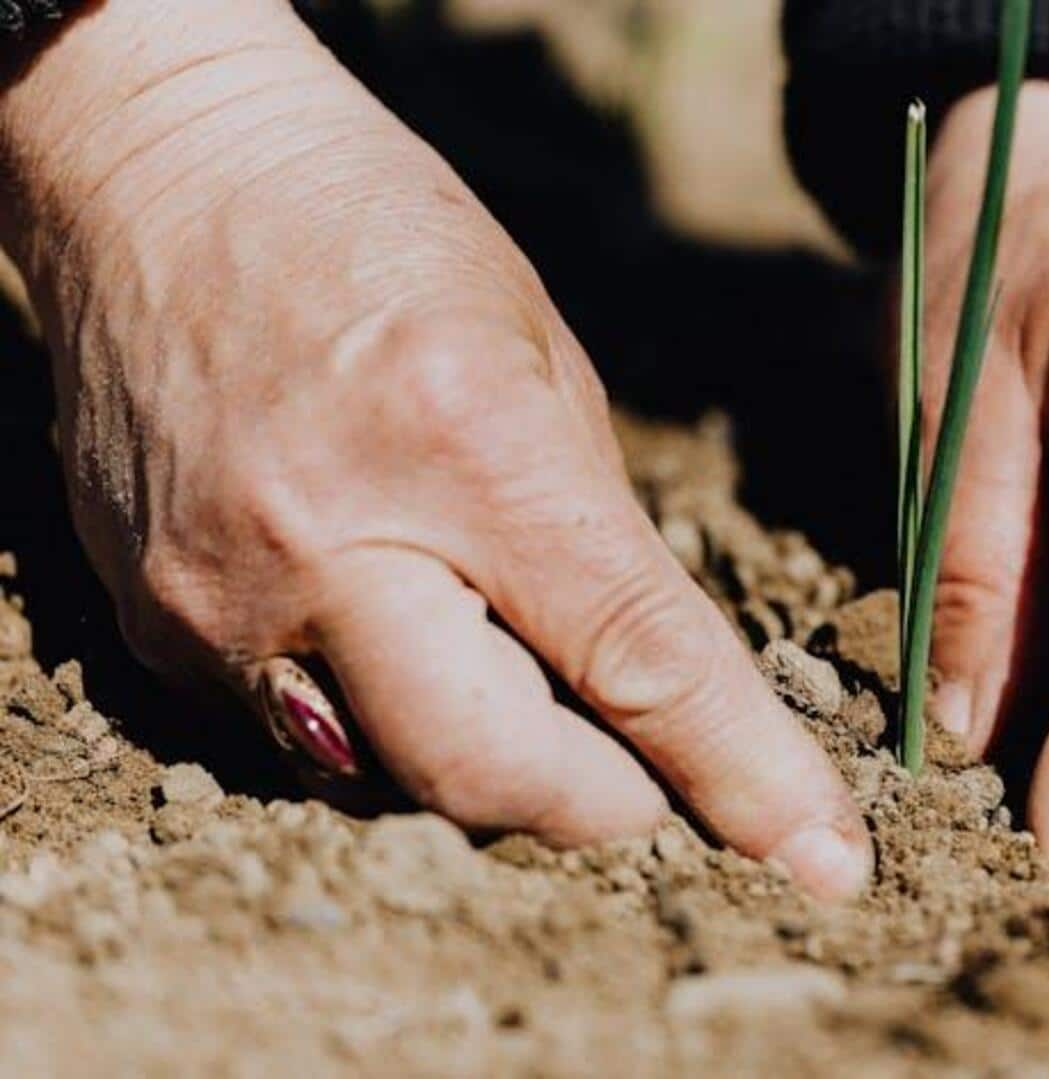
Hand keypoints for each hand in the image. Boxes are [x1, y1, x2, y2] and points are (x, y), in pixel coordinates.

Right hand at [0, 0, 868, 897]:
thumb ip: (601, 543)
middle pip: (497, 778)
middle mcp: (329, 546)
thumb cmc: (383, 240)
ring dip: (494, 766)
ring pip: (397, 785)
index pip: (635, 663)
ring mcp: (221, 603)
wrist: (165, 179)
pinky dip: (386, 726)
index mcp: (467, 447)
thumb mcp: (545, 362)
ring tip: (516, 672)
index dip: (743, 777)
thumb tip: (661, 697)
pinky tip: (402, 637)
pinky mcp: (153, 631)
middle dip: (608, 805)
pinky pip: (304, 744)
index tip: (823, 862)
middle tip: (655, 775)